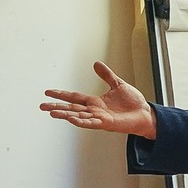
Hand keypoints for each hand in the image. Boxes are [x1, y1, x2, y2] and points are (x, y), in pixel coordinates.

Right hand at [40, 62, 157, 138]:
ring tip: (52, 113)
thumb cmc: (133, 103)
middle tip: (42, 106)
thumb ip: (106, 75)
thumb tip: (96, 64)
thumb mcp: (118, 84)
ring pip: (78, 116)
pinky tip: (71, 119)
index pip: (74, 97)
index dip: (61, 94)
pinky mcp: (106, 124)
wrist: (146, 114)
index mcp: (95, 101)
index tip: (48, 92)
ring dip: (65, 114)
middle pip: (71, 108)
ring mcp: (99, 118)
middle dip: (57, 107)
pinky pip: (91, 123)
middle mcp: (94, 110)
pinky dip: (81, 121)